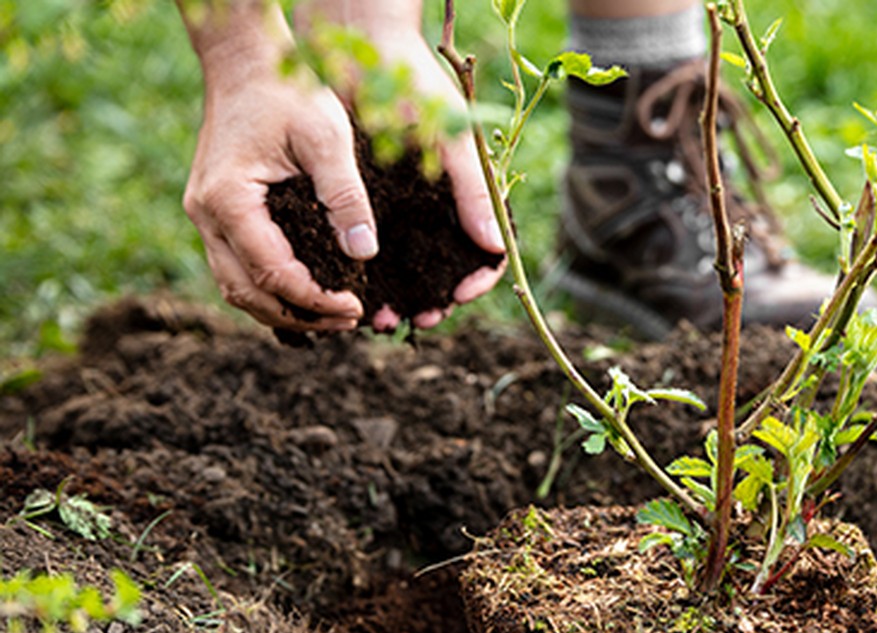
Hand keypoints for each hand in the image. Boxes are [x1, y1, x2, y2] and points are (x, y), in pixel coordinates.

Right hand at [183, 60, 369, 330]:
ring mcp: (204, 216)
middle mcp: (205, 214)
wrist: (247, 63)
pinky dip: (269, 290)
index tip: (356, 306)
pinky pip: (237, 268)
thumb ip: (345, 196)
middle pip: (247, 293)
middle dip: (300, 316)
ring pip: (237, 288)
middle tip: (348, 321)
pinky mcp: (214, 213)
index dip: (316, 299)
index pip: (273, 274)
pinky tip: (308, 293)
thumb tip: (364, 254)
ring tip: (332, 316)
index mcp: (228, 200)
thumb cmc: (288, 92)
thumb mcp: (328, 138)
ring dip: (282, 310)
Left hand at [352, 32, 507, 330]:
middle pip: (447, 266)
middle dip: (437, 297)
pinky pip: (373, 247)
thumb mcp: (450, 138)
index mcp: (469, 191)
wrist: (359, 45)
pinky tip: (357, 290)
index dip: (478, 277)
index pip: (488, 250)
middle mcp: (439, 203)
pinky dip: (369, 273)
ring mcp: (405, 203)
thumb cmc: (414, 83)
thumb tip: (496, 248)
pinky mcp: (370, 198)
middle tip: (421, 318)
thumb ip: (473, 191)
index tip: (459, 294)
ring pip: (410, 265)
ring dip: (401, 294)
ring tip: (383, 317)